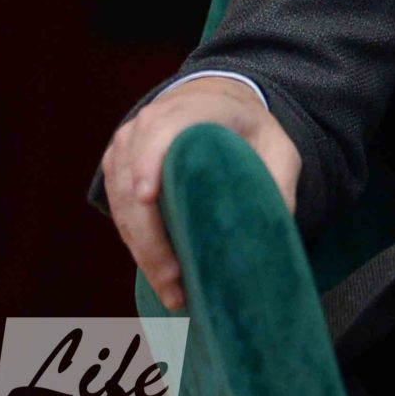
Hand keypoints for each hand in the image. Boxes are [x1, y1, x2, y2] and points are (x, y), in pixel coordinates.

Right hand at [99, 77, 301, 310]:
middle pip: (135, 181)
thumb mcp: (277, 145)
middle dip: (152, 235)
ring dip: (144, 251)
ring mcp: (126, 146)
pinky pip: (119, 211)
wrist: (213, 104)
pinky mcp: (116, 169)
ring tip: (173, 291)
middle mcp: (148, 124)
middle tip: (175, 279)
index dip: (151, 161)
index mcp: (193, 109)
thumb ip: (278, 179)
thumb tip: (275, 230)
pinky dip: (137, 245)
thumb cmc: (247, 129)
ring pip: (123, 205)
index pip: (162, 130)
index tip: (148, 196)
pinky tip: (161, 276)